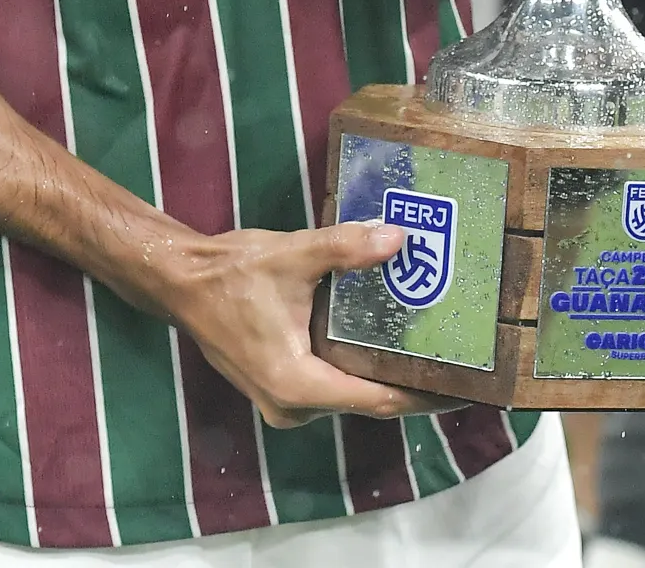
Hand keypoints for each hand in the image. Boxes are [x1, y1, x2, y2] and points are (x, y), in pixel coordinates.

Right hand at [145, 222, 445, 427]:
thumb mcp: (294, 255)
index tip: (464, 387)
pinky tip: (383, 347)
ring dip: (384, 377)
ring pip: (348, 396)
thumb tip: (398, 238)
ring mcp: (282, 402)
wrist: (179, 281)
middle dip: (412, 385)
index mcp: (299, 384)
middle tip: (458, 363)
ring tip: (430, 353)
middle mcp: (293, 406)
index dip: (424, 396)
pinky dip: (357, 371)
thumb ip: (346, 248)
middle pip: (368, 403)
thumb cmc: (230, 274)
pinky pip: (330, 387)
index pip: (378, 400)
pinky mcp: (278, 389)